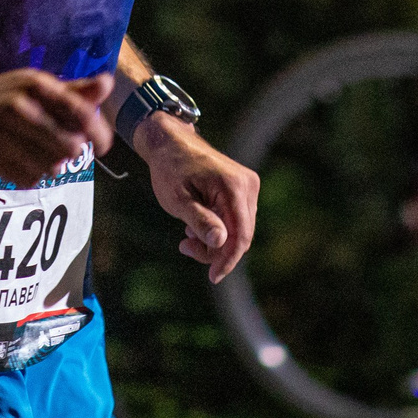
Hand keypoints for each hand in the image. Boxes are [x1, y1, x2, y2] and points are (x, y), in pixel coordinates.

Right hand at [0, 69, 113, 185]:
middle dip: (71, 150)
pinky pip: (28, 179)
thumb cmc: (7, 95)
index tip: (104, 144)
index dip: (97, 132)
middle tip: (66, 147)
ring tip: (41, 153)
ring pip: (50, 166)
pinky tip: (23, 160)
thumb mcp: (38, 86)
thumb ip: (74, 91)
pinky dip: (32, 175)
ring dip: (52, 164)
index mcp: (35, 85)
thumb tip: (107, 83)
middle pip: (67, 146)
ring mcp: (1, 134)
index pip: (78, 111)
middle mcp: (18, 107)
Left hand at [135, 116, 258, 283]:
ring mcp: (247, 185)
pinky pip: (235, 219)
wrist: (170, 141)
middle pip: (241, 235)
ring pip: (239, 230)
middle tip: (184, 247)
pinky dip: (217, 228)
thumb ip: (200, 220)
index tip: (213, 276)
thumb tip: (221, 242)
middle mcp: (247, 185)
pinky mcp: (243, 188)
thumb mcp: (178, 199)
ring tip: (186, 235)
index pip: (240, 235)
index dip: (228, 260)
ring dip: (215, 240)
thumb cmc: (170, 168)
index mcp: (233, 186)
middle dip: (215, 250)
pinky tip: (195, 225)